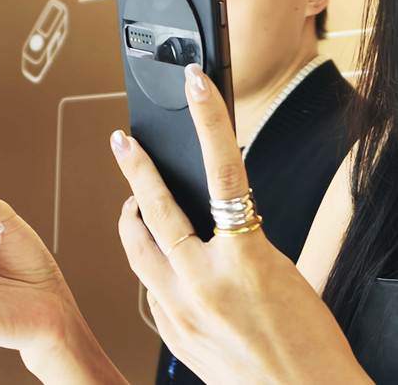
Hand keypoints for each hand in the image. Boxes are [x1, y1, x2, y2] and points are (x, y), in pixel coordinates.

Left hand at [111, 64, 372, 384]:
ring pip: (136, 250)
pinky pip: (148, 289)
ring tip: (130, 204)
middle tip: (123, 144)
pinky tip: (157, 262)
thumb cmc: (309, 344)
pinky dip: (150, 268)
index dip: (209, 121)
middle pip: (153, 211)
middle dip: (135, 170)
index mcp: (243, 259)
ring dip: (131, 221)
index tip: (195, 88)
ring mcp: (180, 311)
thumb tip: (210, 223)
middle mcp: (202, 283)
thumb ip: (239, 244)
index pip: (223, 171)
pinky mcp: (172, 334)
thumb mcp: (282, 274)